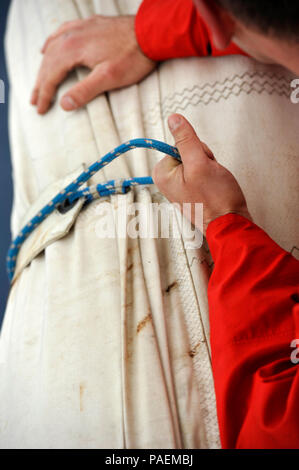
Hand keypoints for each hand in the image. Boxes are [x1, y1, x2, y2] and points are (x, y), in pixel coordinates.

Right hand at [31, 15, 156, 113]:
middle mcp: (72, 35)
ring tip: (38, 81)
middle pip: (48, 62)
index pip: (52, 75)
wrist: (151, 33)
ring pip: (53, 48)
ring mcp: (80, 28)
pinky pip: (61, 33)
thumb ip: (85, 91)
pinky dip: (51, 44)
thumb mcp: (109, 78)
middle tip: (34, 101)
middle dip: (41, 83)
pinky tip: (48, 48)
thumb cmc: (133, 56)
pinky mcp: (89, 25)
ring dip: (44, 66)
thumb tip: (64, 104)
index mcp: (73, 49)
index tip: (41, 109)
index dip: (45, 94)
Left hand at [152, 114, 251, 233]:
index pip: (180, 144)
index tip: (203, 166)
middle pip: (188, 151)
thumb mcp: (200, 163)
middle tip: (209, 176)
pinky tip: (213, 186)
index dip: (198, 150)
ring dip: (209, 167)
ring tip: (212, 182)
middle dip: (204, 159)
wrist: (229, 223)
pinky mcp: (190, 189)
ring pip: (197, 160)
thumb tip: (173, 118)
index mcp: (162, 173)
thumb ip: (186, 139)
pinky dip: (210, 174)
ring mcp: (178, 185)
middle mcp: (166, 179)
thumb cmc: (216, 197)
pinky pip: (201, 171)